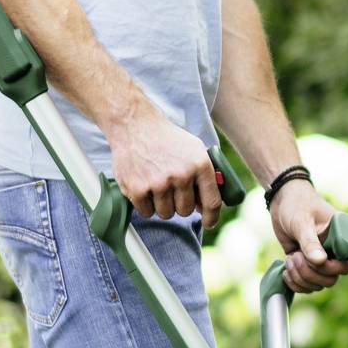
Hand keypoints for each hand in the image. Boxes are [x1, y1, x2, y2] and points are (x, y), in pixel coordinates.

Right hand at [108, 107, 226, 231]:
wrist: (135, 125)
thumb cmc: (167, 139)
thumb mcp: (194, 149)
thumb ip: (204, 175)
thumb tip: (206, 206)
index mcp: (199, 165)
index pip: (212, 202)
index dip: (212, 217)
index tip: (209, 222)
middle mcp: (181, 175)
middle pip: (186, 211)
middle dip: (181, 205)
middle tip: (172, 191)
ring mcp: (159, 183)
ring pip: (166, 213)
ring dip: (162, 205)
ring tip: (157, 187)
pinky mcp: (138, 189)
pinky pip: (146, 212)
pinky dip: (145, 205)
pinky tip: (144, 187)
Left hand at [269, 176, 347, 293]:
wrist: (283, 201)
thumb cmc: (297, 205)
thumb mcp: (302, 222)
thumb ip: (310, 242)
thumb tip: (320, 261)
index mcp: (341, 240)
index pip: (345, 265)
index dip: (329, 268)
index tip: (311, 258)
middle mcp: (334, 253)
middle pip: (330, 279)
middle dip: (310, 274)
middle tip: (294, 256)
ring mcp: (320, 261)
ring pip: (317, 285)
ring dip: (300, 278)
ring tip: (289, 259)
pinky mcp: (306, 266)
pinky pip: (306, 285)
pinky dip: (295, 284)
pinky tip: (285, 271)